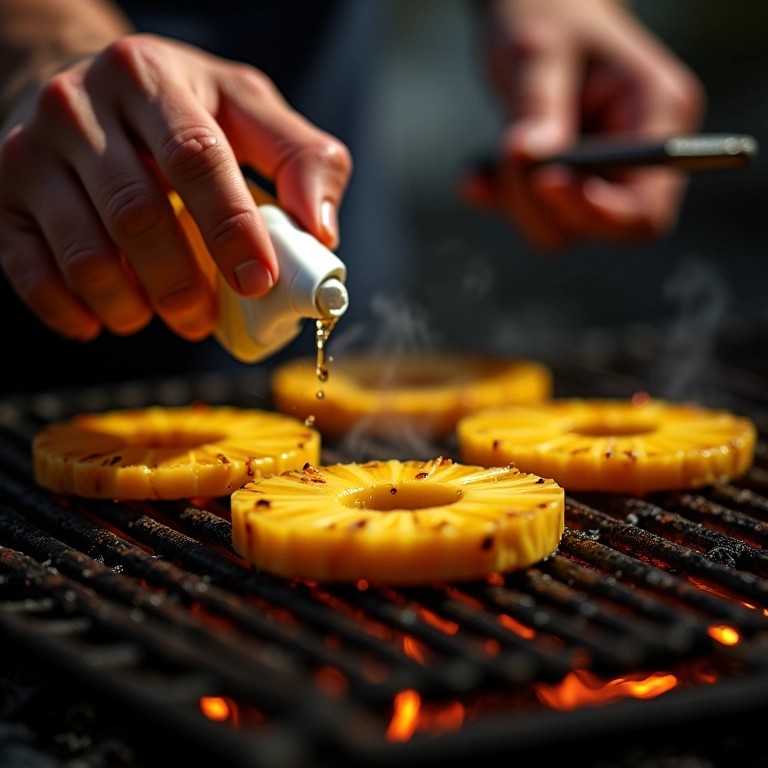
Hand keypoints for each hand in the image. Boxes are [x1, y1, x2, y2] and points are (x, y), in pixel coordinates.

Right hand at [0, 34, 351, 341]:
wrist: (76, 87)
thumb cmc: (178, 109)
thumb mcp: (248, 110)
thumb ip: (301, 159)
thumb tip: (322, 230)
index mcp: (152, 79)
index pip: (196, 159)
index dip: (231, 229)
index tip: (258, 282)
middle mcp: (80, 107)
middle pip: (137, 215)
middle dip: (182, 285)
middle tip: (205, 321)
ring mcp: (30, 151)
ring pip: (83, 253)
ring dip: (132, 306)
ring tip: (164, 318)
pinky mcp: (3, 196)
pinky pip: (27, 270)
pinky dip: (70, 310)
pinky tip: (104, 320)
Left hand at [460, 0, 704, 249]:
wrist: (532, 12)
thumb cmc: (546, 15)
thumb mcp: (538, 49)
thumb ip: (537, 104)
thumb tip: (532, 158)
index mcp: (660, 115)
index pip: (646, 207)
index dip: (598, 212)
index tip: (547, 181)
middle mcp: (640, 156)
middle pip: (604, 227)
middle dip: (544, 205)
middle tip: (508, 154)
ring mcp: (604, 177)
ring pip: (561, 230)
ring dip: (516, 203)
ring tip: (488, 161)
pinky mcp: (567, 187)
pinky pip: (533, 218)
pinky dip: (500, 200)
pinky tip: (475, 175)